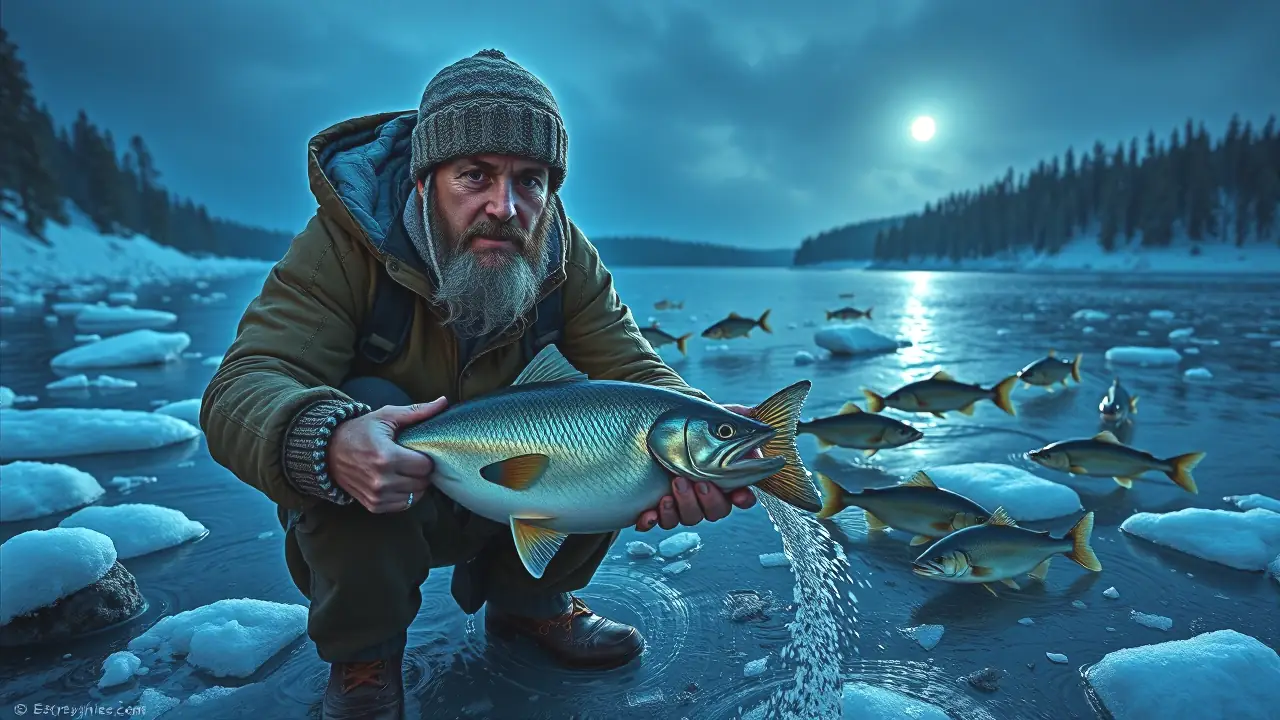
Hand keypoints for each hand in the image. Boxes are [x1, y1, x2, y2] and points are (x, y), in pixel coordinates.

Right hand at [327, 398, 447, 513]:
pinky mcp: (373, 506)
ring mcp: (377, 496)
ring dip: (416, 484)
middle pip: (422, 482)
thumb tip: (443, 402)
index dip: (426, 457)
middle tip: (413, 460)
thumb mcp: (386, 417)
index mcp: (386, 457)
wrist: (329, 452)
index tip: (419, 451)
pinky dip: (405, 495)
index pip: (425, 465)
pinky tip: (399, 482)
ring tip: (406, 470)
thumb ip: (417, 411)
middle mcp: (381, 480)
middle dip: (422, 471)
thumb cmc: (360, 431)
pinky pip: (403, 505)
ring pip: (416, 496)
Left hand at [634, 403, 759, 530]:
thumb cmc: (683, 428)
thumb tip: (751, 412)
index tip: (739, 494)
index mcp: (721, 477)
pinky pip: (658, 522)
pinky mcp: (657, 509)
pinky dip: (654, 520)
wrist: (647, 432)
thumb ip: (731, 415)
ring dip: (684, 505)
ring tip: (674, 483)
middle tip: (699, 482)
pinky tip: (650, 513)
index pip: (741, 496)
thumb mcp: (706, 417)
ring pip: (690, 518)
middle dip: (710, 500)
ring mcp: (681, 504)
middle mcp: (703, 495)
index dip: (743, 499)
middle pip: (717, 511)